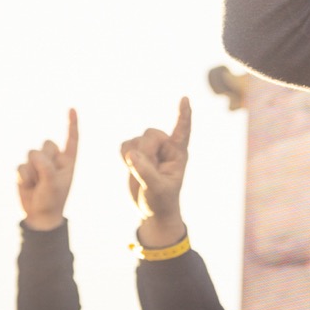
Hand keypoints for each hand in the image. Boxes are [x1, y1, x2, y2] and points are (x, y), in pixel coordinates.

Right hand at [17, 109, 78, 231]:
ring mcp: (39, 163)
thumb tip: (34, 154)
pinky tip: (28, 186)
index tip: (72, 108)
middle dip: (44, 160)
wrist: (39, 214)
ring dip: (33, 171)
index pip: (71, 139)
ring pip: (31, 154)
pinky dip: (24, 177)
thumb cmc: (52, 199)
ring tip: (38, 184)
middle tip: (47, 178)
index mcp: (68, 160)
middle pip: (46, 144)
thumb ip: (45, 166)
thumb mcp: (53, 183)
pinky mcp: (25, 169)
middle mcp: (54, 159)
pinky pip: (20, 166)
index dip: (72, 123)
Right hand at [122, 96, 190, 247]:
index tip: (185, 98)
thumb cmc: (161, 201)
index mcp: (179, 154)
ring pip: (137, 139)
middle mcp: (166, 148)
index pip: (182, 130)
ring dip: (133, 154)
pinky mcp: (137, 153)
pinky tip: (129, 165)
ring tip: (139, 171)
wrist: (151, 211)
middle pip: (151, 134)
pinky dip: (123, 154)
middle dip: (144, 150)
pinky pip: (125, 144)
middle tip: (144, 169)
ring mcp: (151, 150)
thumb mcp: (156, 189)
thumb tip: (132, 153)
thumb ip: (145, 171)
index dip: (184, 114)